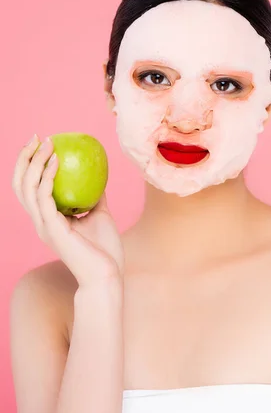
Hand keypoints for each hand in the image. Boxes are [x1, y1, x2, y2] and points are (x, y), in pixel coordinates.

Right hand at [12, 134, 123, 285]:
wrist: (108, 275)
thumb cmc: (105, 249)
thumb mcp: (100, 215)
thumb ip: (95, 197)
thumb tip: (99, 176)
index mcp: (48, 220)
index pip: (29, 188)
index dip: (29, 165)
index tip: (41, 143)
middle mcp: (40, 222)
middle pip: (20, 185)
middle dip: (24, 159)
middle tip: (36, 137)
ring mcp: (44, 226)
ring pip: (27, 188)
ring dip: (35, 162)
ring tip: (47, 143)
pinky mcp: (52, 229)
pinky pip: (44, 197)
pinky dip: (47, 176)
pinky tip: (58, 160)